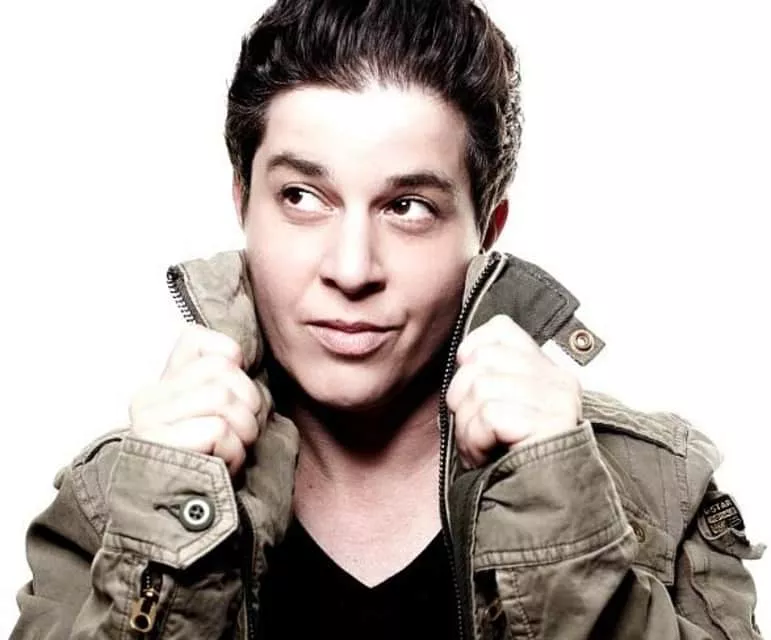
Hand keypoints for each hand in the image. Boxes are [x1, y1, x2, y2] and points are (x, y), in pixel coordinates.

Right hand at [129, 325, 267, 475]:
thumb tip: (241, 354)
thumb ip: (223, 381)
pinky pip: (218, 431)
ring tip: (231, 453)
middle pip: (224, 371)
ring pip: (223, 398)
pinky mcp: (159, 446)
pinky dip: (233, 453)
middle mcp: (148, 398)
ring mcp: (150, 422)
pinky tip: (222, 469)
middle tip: (240, 435)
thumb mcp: (220, 417)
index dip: (234, 366)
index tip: (233, 400)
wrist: (183, 524)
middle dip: (249, 405)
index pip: (201, 340)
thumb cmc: (212, 469)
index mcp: (162, 384)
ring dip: (243, 432)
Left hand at [446, 315, 582, 468]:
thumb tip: (462, 356)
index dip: (472, 357)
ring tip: (485, 448)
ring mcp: (556, 400)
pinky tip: (490, 455)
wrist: (546, 514)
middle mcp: (557, 379)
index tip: (474, 393)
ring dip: (468, 427)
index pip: (499, 330)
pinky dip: (477, 439)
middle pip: (480, 360)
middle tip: (478, 432)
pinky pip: (489, 415)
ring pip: (480, 388)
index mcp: (547, 370)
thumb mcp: (498, 411)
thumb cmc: (514, 465)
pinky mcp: (550, 422)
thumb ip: (487, 378)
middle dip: (462, 400)